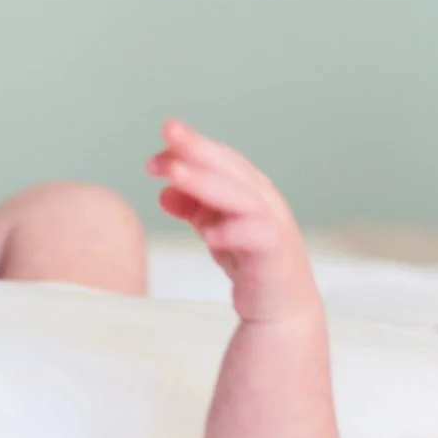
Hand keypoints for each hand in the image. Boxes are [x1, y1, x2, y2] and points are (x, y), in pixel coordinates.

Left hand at [146, 119, 317, 322]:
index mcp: (248, 188)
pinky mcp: (276, 253)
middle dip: (197, 147)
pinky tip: (209, 235)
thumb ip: (193, 208)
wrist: (284, 307)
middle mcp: (263, 199)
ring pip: (241, 195)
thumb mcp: (215, 228)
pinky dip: (234, 232)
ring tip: (175, 175)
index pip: (216, 159)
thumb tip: (163, 193)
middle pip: (229, 166)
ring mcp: (273, 224)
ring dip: (207, 182)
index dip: (187, 150)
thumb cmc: (250, 260)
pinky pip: (256, 236)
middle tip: (168, 130)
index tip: (153, 160)